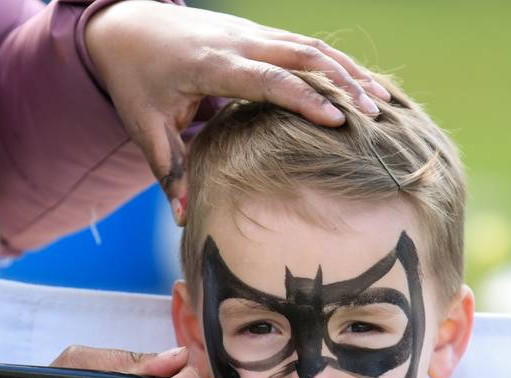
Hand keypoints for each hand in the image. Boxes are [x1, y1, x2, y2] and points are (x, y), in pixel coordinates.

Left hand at [84, 1, 390, 223]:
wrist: (128, 25)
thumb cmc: (137, 80)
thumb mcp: (145, 127)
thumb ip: (169, 170)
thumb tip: (186, 220)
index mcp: (212, 65)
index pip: (269, 79)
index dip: (307, 99)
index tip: (341, 121)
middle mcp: (238, 42)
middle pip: (302, 55)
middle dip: (343, 83)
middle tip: (376, 115)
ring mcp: (250, 32)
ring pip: (310, 45)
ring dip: (347, 71)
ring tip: (382, 102)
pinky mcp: (256, 34)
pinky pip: (304, 44)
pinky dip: (335, 63)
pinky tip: (359, 83)